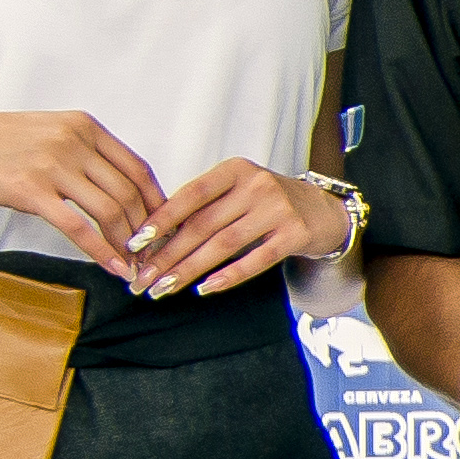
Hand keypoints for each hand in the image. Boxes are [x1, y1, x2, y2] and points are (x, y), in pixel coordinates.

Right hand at [0, 107, 162, 277]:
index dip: (159, 204)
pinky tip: (114, 268)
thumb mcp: (53, 132)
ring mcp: (54, 165)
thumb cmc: (1, 141)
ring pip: (111, 211)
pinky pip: (78, 227)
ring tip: (136, 267)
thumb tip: (125, 187)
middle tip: (153, 256)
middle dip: (148, 231)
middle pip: (130, 193)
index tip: (166, 229)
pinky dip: (102, 252)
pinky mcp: (31, 190)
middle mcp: (76, 142)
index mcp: (86, 127)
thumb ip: (88, 152)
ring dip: (128, 245)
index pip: (139, 170)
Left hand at [121, 158, 337, 298]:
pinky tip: (206, 288)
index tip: (135, 243)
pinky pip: (256, 260)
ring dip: (190, 269)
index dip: (161, 220)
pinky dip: (228, 276)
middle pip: (203, 224)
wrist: (324, 211)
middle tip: (144, 277)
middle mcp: (257, 185)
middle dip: (169, 254)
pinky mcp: (295, 234)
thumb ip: (204, 206)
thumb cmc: (269, 203)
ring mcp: (278, 209)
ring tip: (166, 287)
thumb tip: (154, 238)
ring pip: (224, 244)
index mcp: (235, 170)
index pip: (190, 195)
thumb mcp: (237, 191)